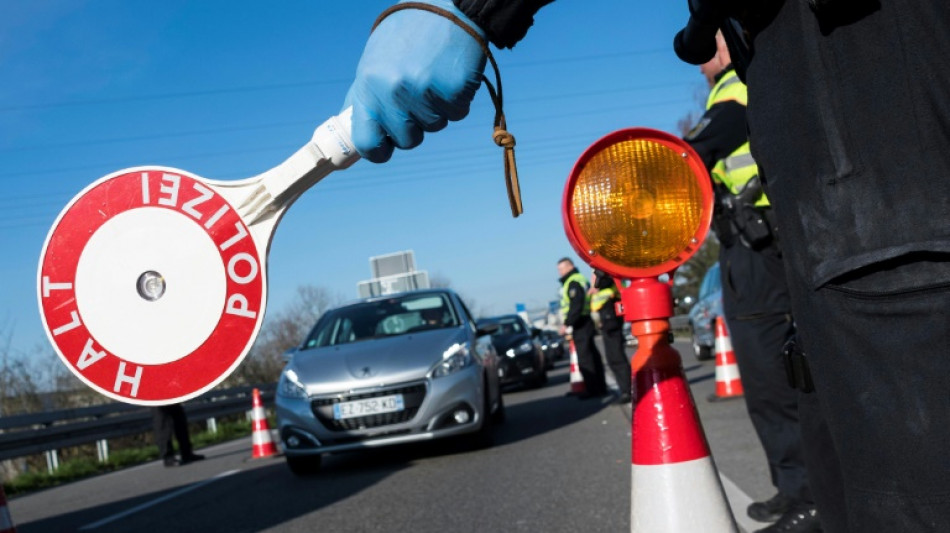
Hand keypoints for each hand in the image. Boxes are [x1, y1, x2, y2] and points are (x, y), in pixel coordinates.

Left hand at [344, 0, 486, 162]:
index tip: (386, 147)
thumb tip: (357, 135)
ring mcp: (425, 92)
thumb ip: (366, 99)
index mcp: (369, 85)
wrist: (445, 5)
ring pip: (434, 127)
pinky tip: (450, 73)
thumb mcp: (374, 63)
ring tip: (434, 76)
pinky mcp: (454, 91)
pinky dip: (457, 100)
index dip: (378, 150)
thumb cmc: (406, 36)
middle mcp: (394, 92)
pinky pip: (457, 114)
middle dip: (414, 123)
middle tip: (417, 94)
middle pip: (407, 140)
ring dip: (437, 109)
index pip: (367, 142)